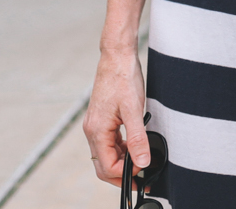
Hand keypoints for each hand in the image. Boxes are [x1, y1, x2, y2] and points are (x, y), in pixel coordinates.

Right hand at [83, 49, 148, 187]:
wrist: (117, 57)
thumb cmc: (123, 78)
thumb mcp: (134, 110)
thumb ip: (137, 139)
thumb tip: (142, 162)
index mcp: (97, 130)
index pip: (107, 167)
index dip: (125, 174)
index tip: (143, 170)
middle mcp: (92, 130)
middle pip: (103, 166)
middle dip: (121, 175)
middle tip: (142, 177)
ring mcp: (96, 125)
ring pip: (106, 155)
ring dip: (122, 162)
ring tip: (141, 161)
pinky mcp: (101, 120)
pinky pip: (109, 143)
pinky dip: (120, 150)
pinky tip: (134, 146)